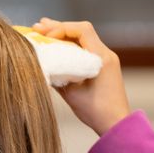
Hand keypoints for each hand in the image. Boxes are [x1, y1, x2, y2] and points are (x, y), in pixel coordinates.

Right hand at [32, 18, 130, 135]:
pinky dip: (69, 45)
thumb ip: (56, 74)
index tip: (45, 36)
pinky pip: (84, 49)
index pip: (82, 30)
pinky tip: (55, 46)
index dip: (61, 28)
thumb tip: (40, 61)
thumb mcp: (70, 92)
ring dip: (62, 35)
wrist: (116, 124)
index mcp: (101, 57)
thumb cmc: (95, 111)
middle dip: (58, 28)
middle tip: (37, 27)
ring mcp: (105, 59)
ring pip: (82, 39)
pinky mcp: (102, 66)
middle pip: (80, 31)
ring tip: (42, 32)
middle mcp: (105, 54)